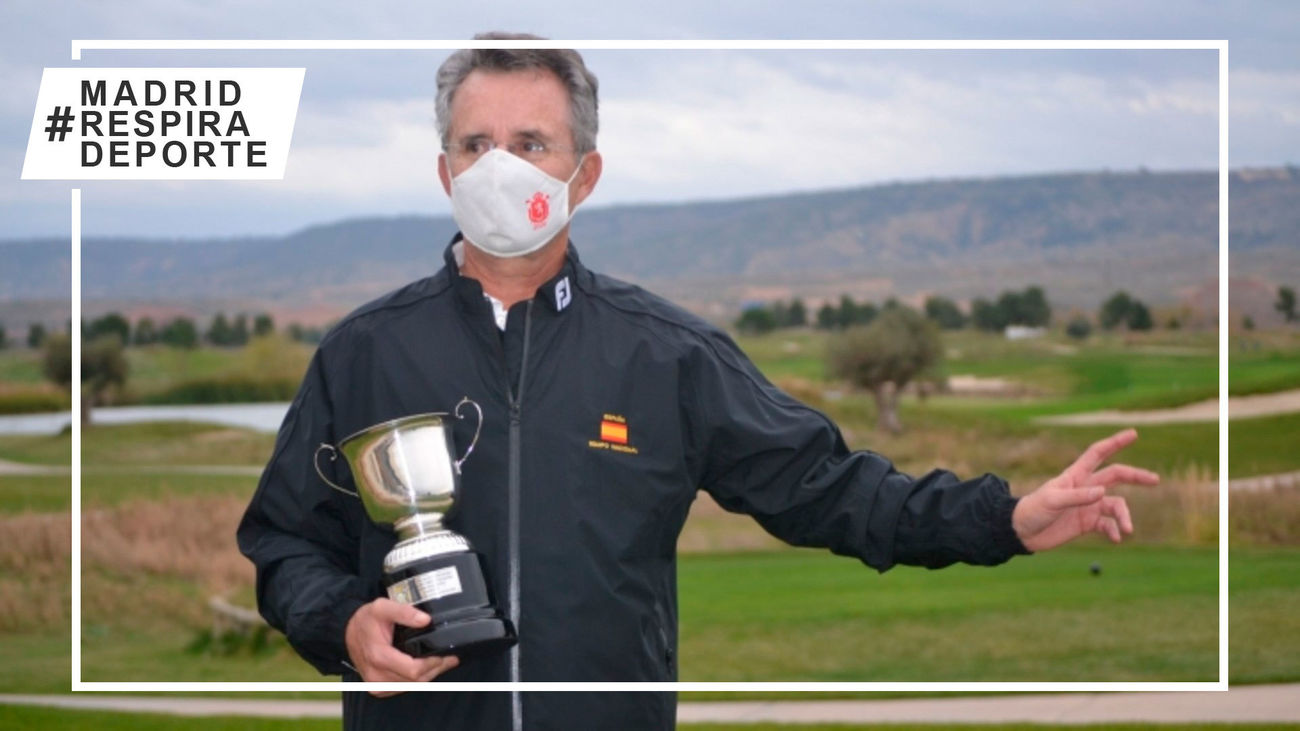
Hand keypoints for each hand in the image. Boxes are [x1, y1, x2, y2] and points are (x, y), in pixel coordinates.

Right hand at [344, 598, 459, 695]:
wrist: (347, 632)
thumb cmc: (365, 620)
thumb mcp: (382, 607)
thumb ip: (404, 611)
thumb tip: (425, 620)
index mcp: (379, 656)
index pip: (414, 671)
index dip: (433, 664)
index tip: (445, 655)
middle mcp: (376, 675)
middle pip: (416, 681)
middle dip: (435, 669)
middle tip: (449, 658)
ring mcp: (376, 684)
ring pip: (411, 686)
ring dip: (428, 676)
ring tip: (440, 662)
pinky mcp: (377, 689)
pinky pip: (403, 688)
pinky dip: (416, 680)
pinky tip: (423, 669)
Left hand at [1012, 429, 1159, 552]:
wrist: (1021, 532)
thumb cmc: (1033, 510)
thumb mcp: (1053, 501)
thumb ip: (1077, 497)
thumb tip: (1104, 492)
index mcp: (1075, 475)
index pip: (1098, 453)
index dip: (1115, 443)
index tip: (1133, 433)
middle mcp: (1086, 488)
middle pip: (1116, 476)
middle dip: (1136, 476)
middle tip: (1155, 479)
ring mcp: (1088, 505)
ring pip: (1116, 505)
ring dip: (1124, 517)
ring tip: (1128, 529)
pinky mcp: (1087, 523)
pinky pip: (1108, 526)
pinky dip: (1115, 531)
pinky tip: (1117, 539)